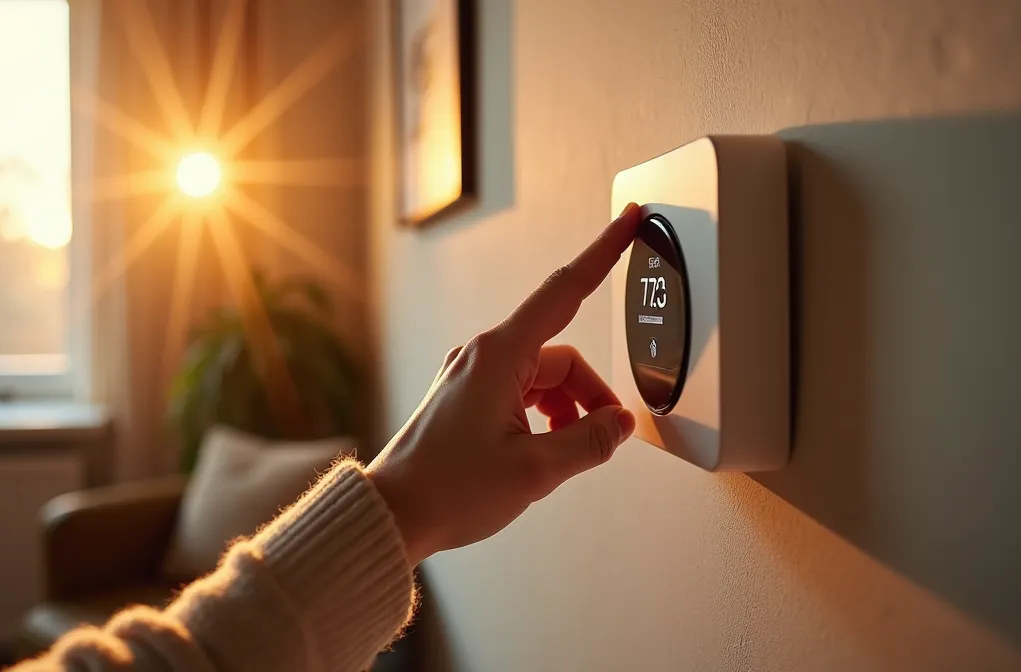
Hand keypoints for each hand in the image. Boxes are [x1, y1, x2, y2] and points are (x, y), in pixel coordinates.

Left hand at [367, 203, 642, 565]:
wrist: (393, 513)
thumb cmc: (447, 488)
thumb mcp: (535, 469)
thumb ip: (589, 441)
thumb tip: (618, 425)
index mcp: (500, 356)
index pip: (565, 291)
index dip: (603, 254)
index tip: (628, 222)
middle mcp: (483, 356)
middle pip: (562, 358)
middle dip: (591, 396)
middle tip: (603, 438)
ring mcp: (472, 377)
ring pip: (543, 379)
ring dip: (567, 412)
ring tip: (563, 455)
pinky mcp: (465, 399)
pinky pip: (521, 394)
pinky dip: (544, 418)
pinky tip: (542, 452)